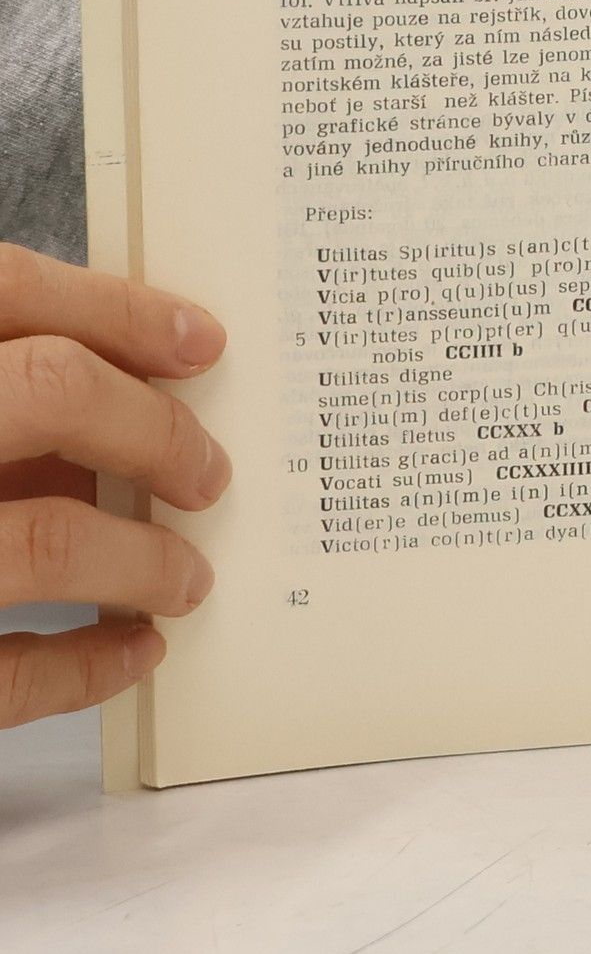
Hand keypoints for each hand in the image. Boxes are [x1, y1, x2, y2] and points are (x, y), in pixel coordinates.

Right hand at [0, 246, 229, 728]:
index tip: (200, 340)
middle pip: (44, 392)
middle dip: (152, 429)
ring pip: (42, 542)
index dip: (113, 309)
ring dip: (140, 561)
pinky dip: (82, 666)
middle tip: (207, 473)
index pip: (0, 287)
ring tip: (185, 576)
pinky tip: (131, 651)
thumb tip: (123, 377)